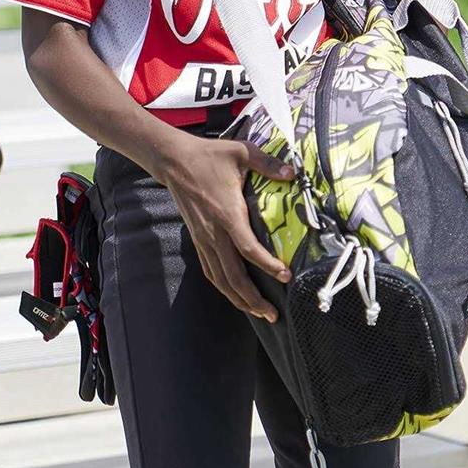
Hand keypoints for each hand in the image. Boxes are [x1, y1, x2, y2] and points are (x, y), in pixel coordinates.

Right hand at [159, 134, 294, 321]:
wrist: (174, 161)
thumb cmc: (211, 156)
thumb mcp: (243, 153)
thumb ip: (269, 164)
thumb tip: (293, 172)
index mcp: (227, 215)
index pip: (248, 249)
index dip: (267, 265)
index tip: (285, 275)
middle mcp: (214, 233)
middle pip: (233, 276)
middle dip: (253, 298)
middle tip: (274, 314)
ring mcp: (203, 239)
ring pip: (220, 279)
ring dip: (239, 299)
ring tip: (259, 313)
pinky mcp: (198, 240)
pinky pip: (211, 271)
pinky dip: (224, 287)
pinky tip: (237, 296)